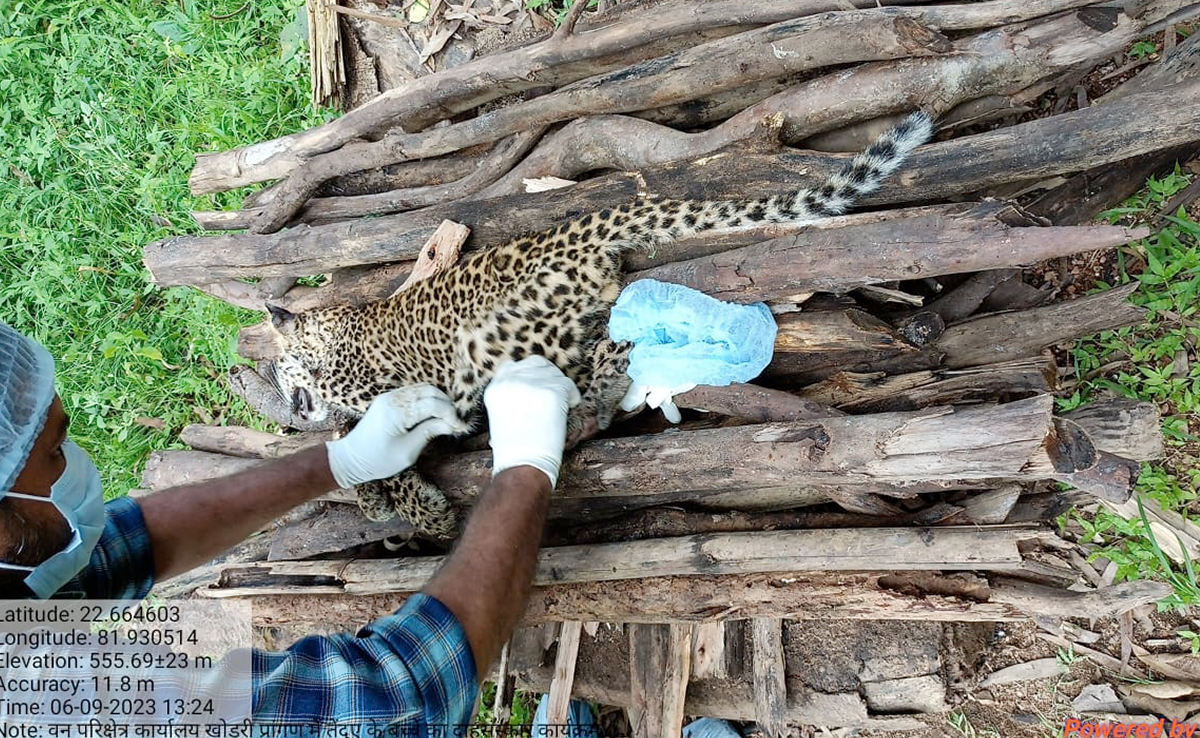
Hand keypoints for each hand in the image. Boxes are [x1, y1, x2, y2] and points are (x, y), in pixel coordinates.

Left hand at [325, 385, 467, 487]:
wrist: (351, 459)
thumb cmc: (378, 460)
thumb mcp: (408, 451)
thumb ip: (429, 432)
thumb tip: (451, 423)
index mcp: (397, 412)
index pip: (432, 404)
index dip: (450, 414)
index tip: (460, 426)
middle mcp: (393, 399)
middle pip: (429, 390)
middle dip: (446, 404)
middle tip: (455, 422)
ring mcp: (389, 397)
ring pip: (422, 389)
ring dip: (437, 401)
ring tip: (446, 419)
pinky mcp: (388, 400)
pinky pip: (413, 393)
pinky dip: (426, 400)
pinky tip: (432, 415)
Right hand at [484, 356, 580, 486]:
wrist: (522, 465)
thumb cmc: (513, 450)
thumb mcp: (500, 416)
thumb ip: (510, 396)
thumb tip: (528, 386)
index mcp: (495, 387)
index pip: (513, 365)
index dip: (529, 374)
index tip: (538, 385)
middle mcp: (511, 381)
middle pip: (536, 364)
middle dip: (547, 376)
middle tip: (554, 393)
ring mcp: (532, 384)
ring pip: (555, 374)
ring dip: (560, 387)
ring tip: (561, 405)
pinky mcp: (552, 392)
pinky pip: (568, 386)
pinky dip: (572, 397)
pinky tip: (569, 408)